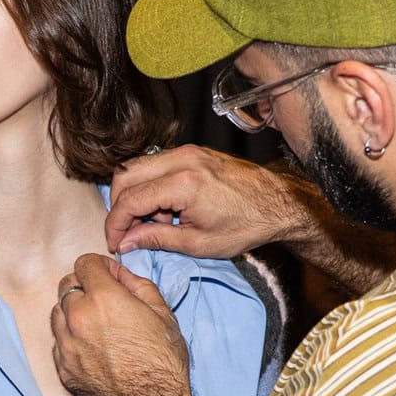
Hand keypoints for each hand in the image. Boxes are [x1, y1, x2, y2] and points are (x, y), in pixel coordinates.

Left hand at [50, 254, 189, 395]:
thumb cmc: (162, 362)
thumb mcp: (162, 314)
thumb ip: (138, 285)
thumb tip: (120, 274)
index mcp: (103, 298)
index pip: (84, 263)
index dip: (100, 266)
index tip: (110, 277)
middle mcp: (77, 317)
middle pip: (66, 285)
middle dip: (84, 286)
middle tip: (103, 300)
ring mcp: (66, 344)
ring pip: (57, 312)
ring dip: (73, 311)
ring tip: (96, 324)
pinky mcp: (62, 367)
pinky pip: (58, 341)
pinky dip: (70, 338)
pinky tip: (91, 347)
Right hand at [104, 145, 309, 258]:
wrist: (279, 205)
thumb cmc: (246, 226)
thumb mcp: (198, 243)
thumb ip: (156, 239)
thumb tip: (126, 241)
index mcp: (184, 184)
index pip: (130, 200)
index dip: (116, 224)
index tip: (116, 243)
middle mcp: (183, 159)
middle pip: (125, 175)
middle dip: (120, 206)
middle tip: (129, 232)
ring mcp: (188, 151)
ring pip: (138, 166)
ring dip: (136, 195)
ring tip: (157, 223)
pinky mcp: (194, 151)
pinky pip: (156, 164)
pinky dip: (151, 186)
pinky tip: (168, 209)